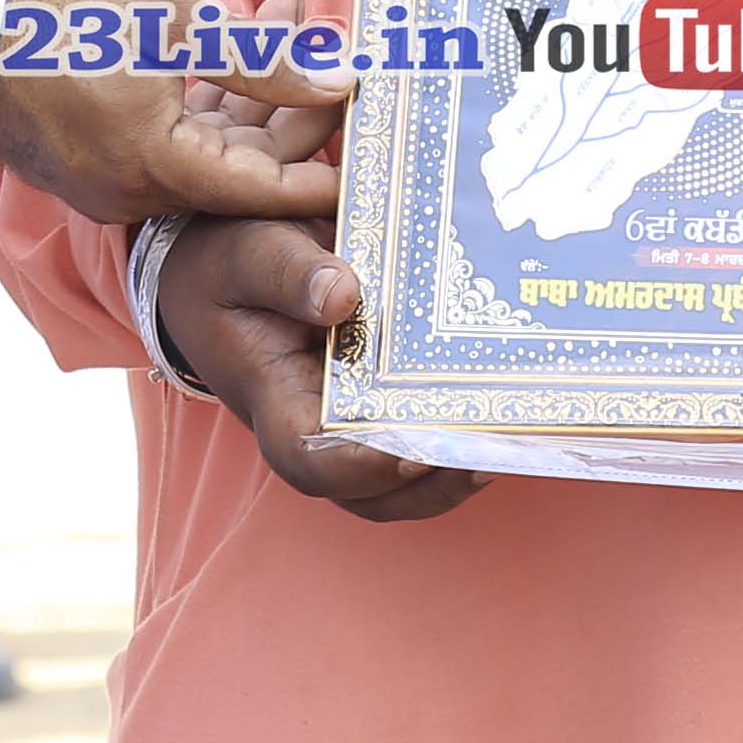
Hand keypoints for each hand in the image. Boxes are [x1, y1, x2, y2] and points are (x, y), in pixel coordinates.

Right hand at [0, 0, 350, 232]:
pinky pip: (160, 154)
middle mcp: (133, 195)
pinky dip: (199, 116)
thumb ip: (263, 61)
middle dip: (290, 127)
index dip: (324, 176)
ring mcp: (105, 187)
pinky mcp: (86, 169)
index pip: (266, 190)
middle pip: (236, 177)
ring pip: (199, 160)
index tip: (373, 162)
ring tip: (289, 39)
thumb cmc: (62, 13)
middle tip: (340, 83)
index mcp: (159, 168)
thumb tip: (339, 81)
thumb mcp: (177, 24)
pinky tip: (227, 66)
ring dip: (246, 111)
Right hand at [149, 215, 478, 522]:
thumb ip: (285, 271)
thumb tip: (342, 297)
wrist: (226, 267)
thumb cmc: (228, 262)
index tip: (409, 456)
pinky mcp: (381, 405)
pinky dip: (464, 438)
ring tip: (516, 441)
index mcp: (274, 400)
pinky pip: (423, 443)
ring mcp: (350, 424)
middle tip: (490, 453)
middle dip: (434, 483)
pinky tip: (509, 409)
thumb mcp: (244, 250)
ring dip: (459, 472)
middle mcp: (315, 428)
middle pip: (373, 492)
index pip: (309, 459)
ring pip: (406, 484)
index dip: (361, 467)